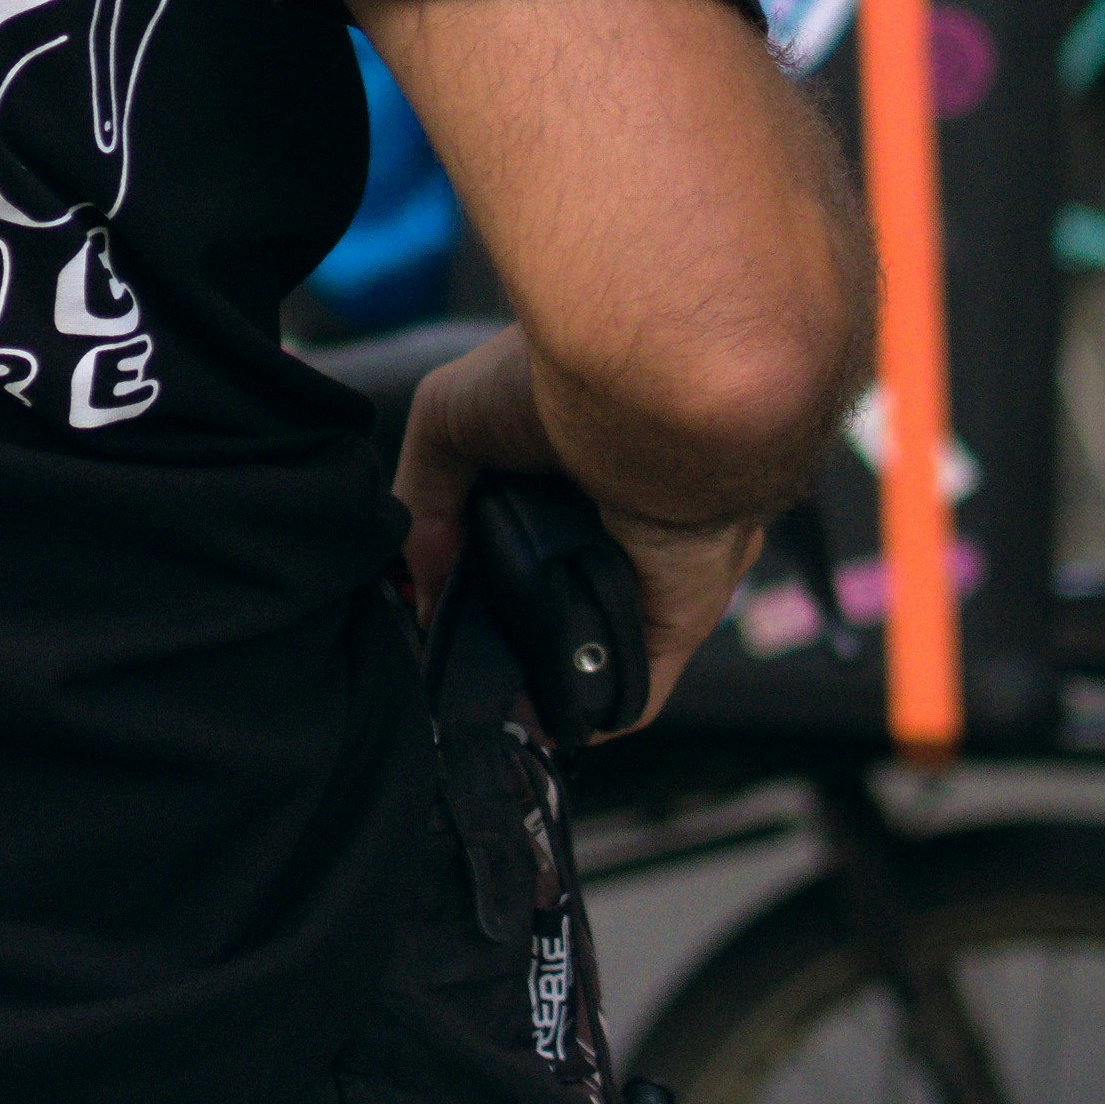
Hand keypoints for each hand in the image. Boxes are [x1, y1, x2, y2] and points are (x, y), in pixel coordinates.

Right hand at [389, 323, 757, 718]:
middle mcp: (614, 515)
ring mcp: (649, 569)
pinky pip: (637, 682)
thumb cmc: (553, 381)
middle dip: (509, 625)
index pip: (525, 527)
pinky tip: (549, 722)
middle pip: (558, 593)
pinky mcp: (679, 614)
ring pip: (596, 645)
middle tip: (461, 655)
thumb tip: (425, 585)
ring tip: (491, 700)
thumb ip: (427, 500)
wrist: (647, 398)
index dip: (478, 565)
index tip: (438, 603)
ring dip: (547, 673)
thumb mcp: (448, 418)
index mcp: (572, 457)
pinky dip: (595, 708)